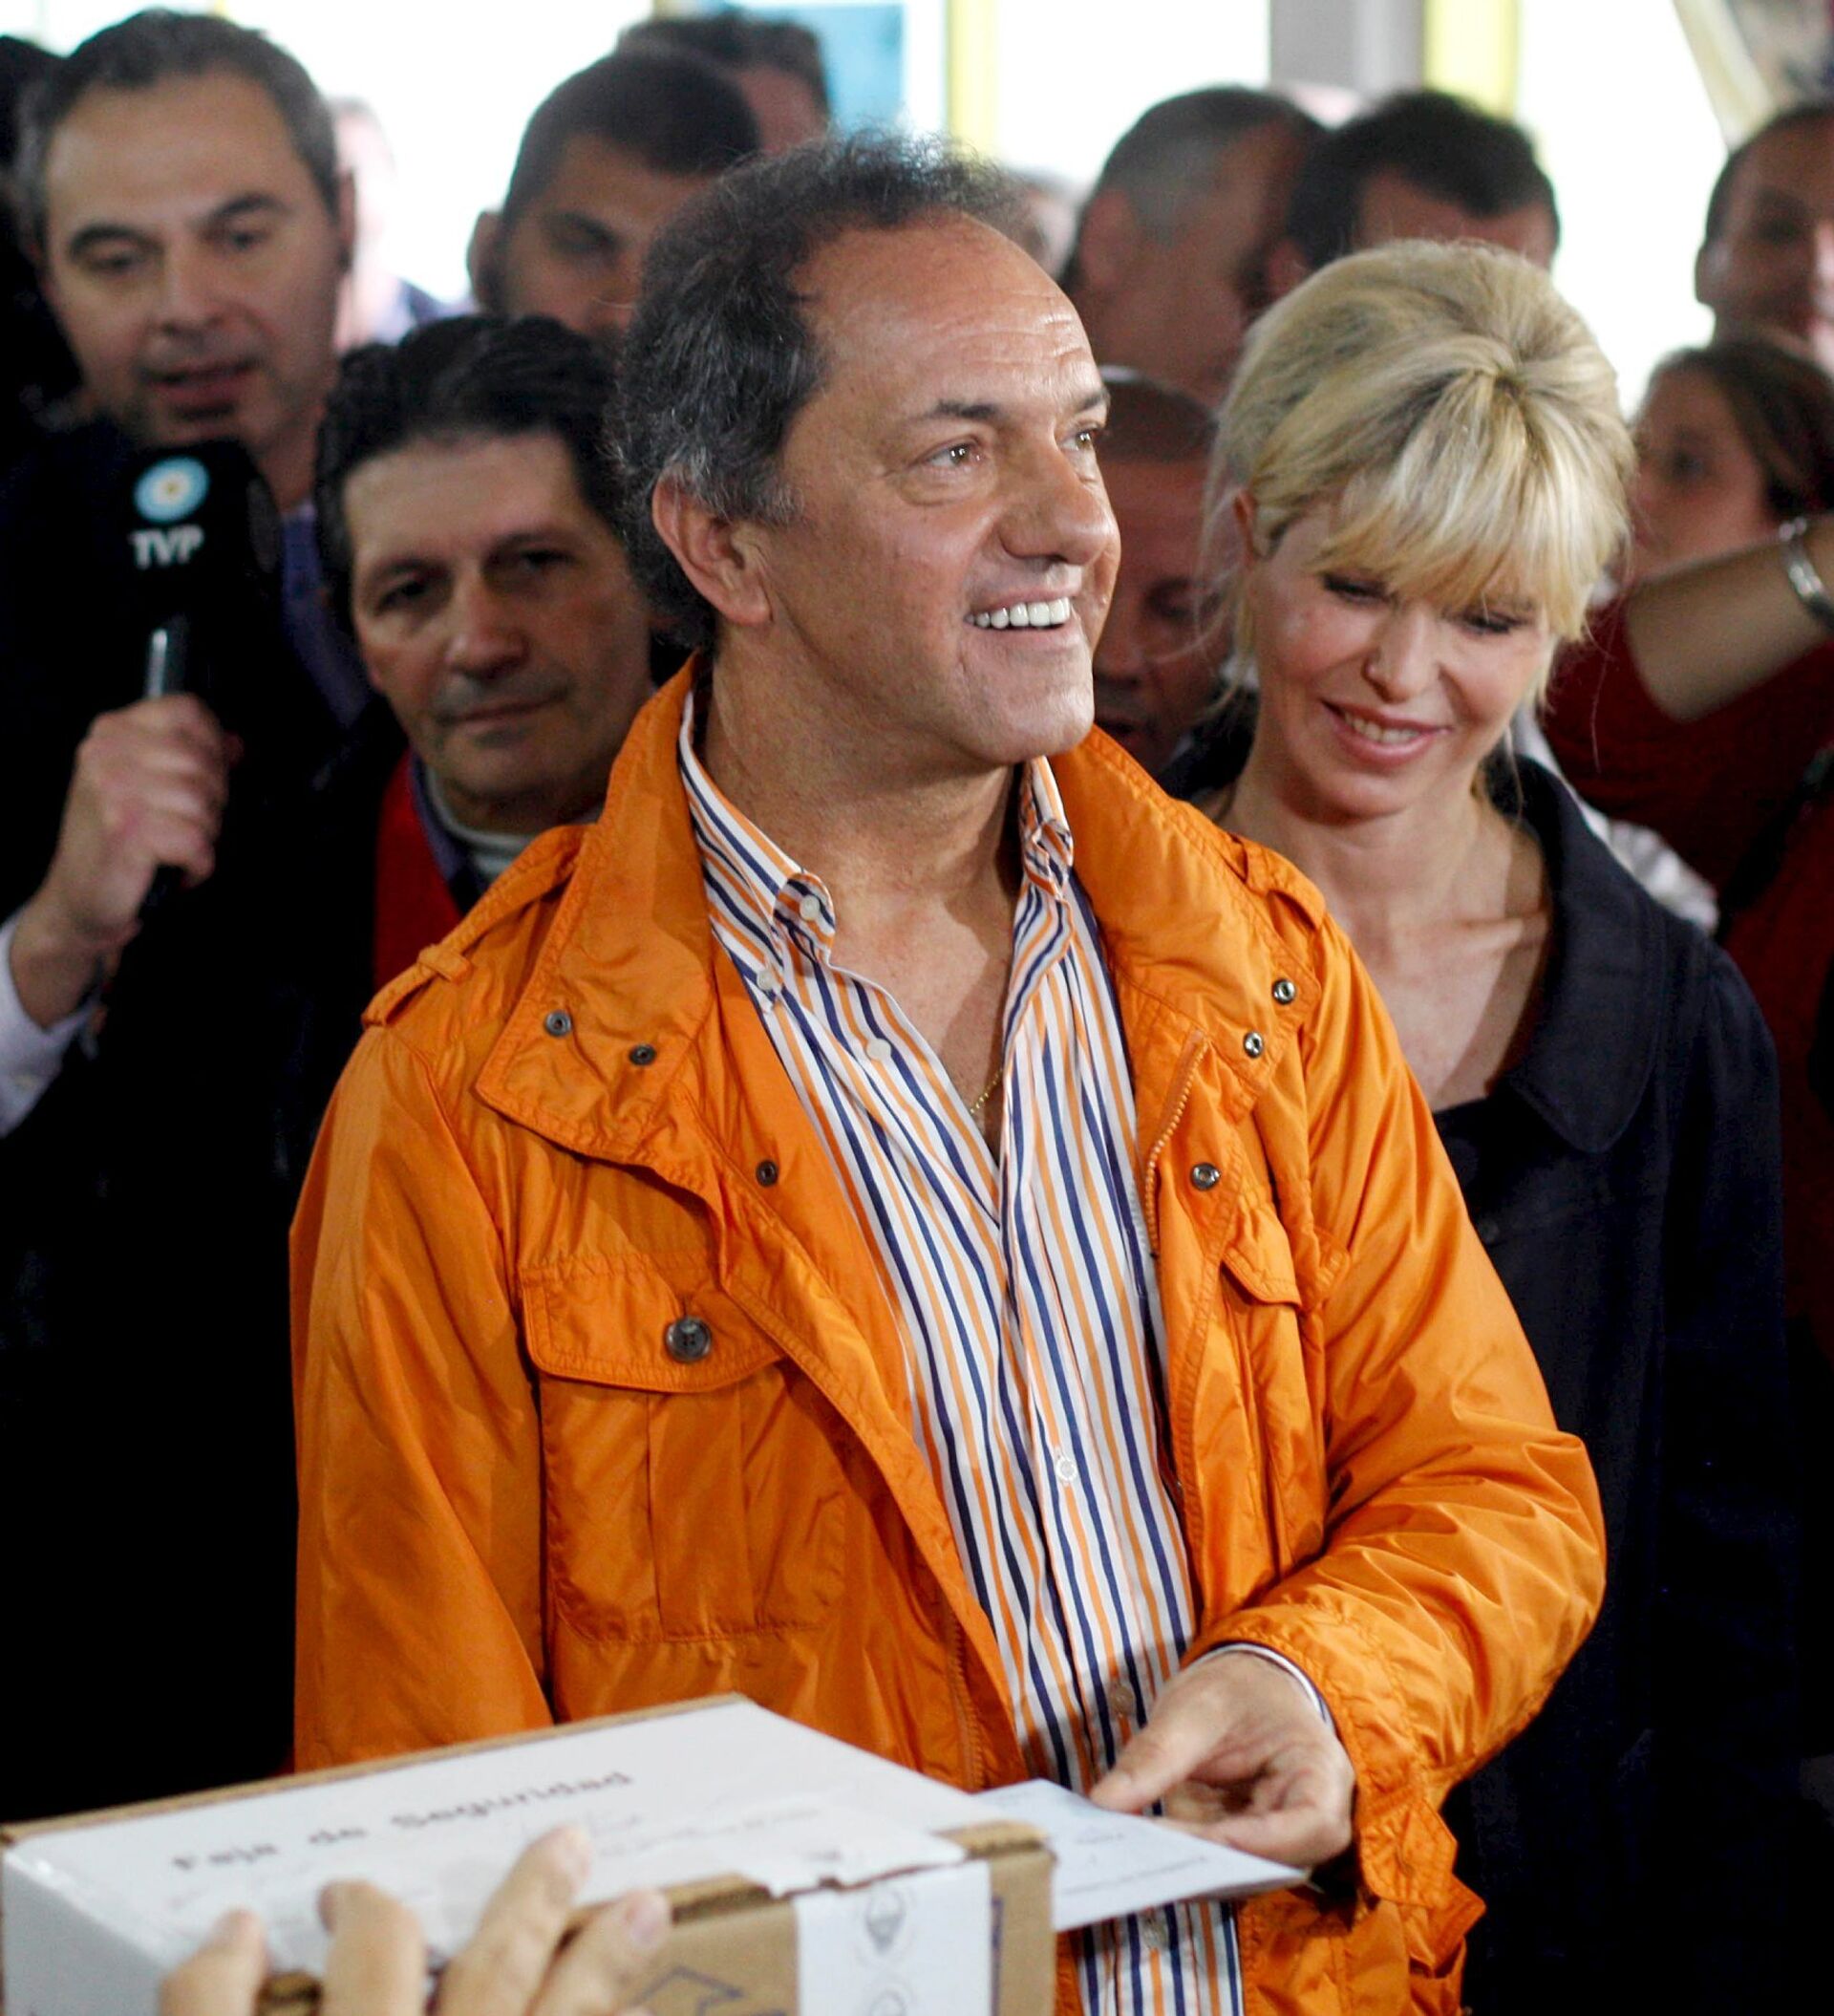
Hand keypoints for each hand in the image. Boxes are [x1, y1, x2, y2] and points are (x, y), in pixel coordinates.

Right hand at [10, 695, 233, 1025]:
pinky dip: (199, 863)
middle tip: (185, 824)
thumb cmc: (116, 844)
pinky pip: (198, 840)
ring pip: (204, 800)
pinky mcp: (127, 832)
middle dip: (212, 799)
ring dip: (205, 834)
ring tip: (175, 846)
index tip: (207, 775)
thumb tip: (234, 743)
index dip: (214, 745)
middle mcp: (107, 756)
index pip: (187, 711)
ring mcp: (114, 792)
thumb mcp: (145, 787)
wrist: (78, 900)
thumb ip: (188, 757)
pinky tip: (176, 867)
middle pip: (203, 758)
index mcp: (111, 734)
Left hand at [159, 1828, 669, 2015]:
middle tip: (565, 1839)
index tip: (645, 1903)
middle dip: (534, 1899)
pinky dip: (220, 1968)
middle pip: (494, 1974)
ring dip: (373, 1912)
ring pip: (368, 1969)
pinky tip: (230, 1932)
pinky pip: (215, 2012)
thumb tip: (542, 2008)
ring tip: (357, 1884)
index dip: (612, 1959)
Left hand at [1088, 1653, 1354, 1869]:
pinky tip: (1135, 1853)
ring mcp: (1277, 1841)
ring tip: (1132, 1856)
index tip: (1206, 1839)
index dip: (1265, 1841)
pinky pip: (1215, 1868)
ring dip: (1189, 1871)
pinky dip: (1178, 1864)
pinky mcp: (1242, 1851)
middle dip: (1212, 1865)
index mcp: (1320, 1770)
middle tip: (1148, 1857)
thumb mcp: (1193, 1707)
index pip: (1312, 1823)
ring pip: (1240, 1876)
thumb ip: (1155, 1755)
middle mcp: (1312, 1819)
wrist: (1243, 1686)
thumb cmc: (1234, 1689)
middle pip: (1274, 1863)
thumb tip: (1104, 1803)